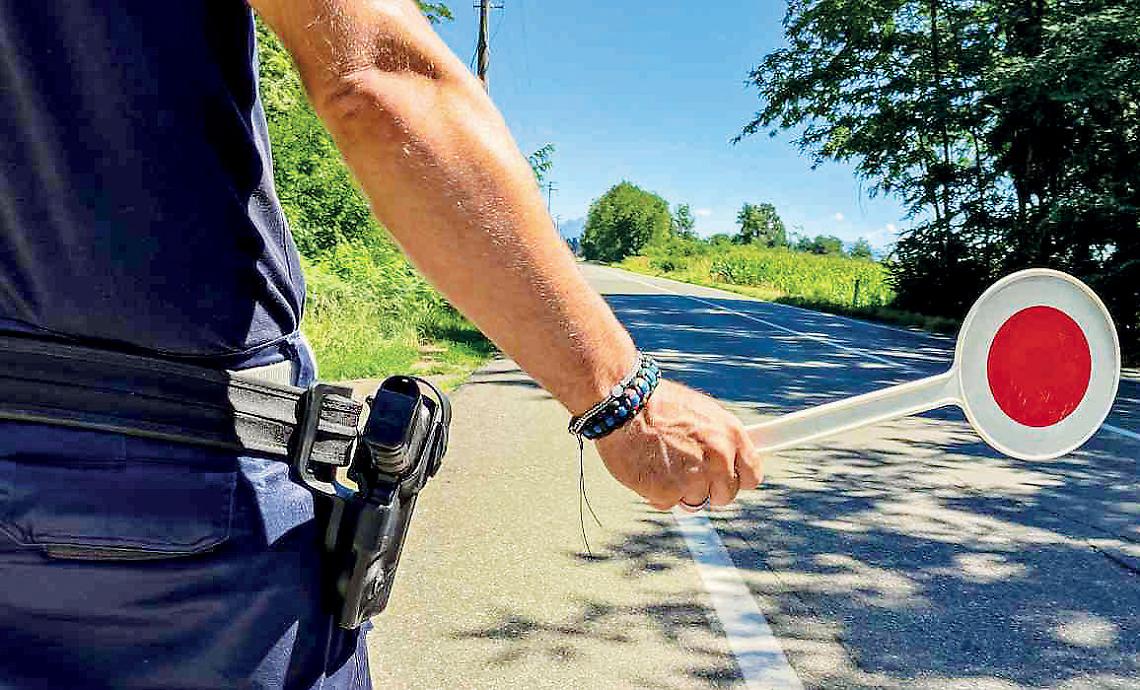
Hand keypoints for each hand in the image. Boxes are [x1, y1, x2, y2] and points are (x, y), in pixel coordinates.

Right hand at [593, 380, 762, 509]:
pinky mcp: (669, 491)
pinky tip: (647, 469)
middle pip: (725, 495)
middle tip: (684, 471)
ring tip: (660, 462)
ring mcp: (695, 477)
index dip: (735, 479)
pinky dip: (655, 493)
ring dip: (678, 490)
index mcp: (731, 435)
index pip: (752, 476)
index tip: (724, 479)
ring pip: (695, 502)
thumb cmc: (657, 403)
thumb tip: (726, 461)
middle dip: (706, 489)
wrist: (625, 404)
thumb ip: (719, 441)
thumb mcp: (702, 413)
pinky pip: (667, 504)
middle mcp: (719, 458)